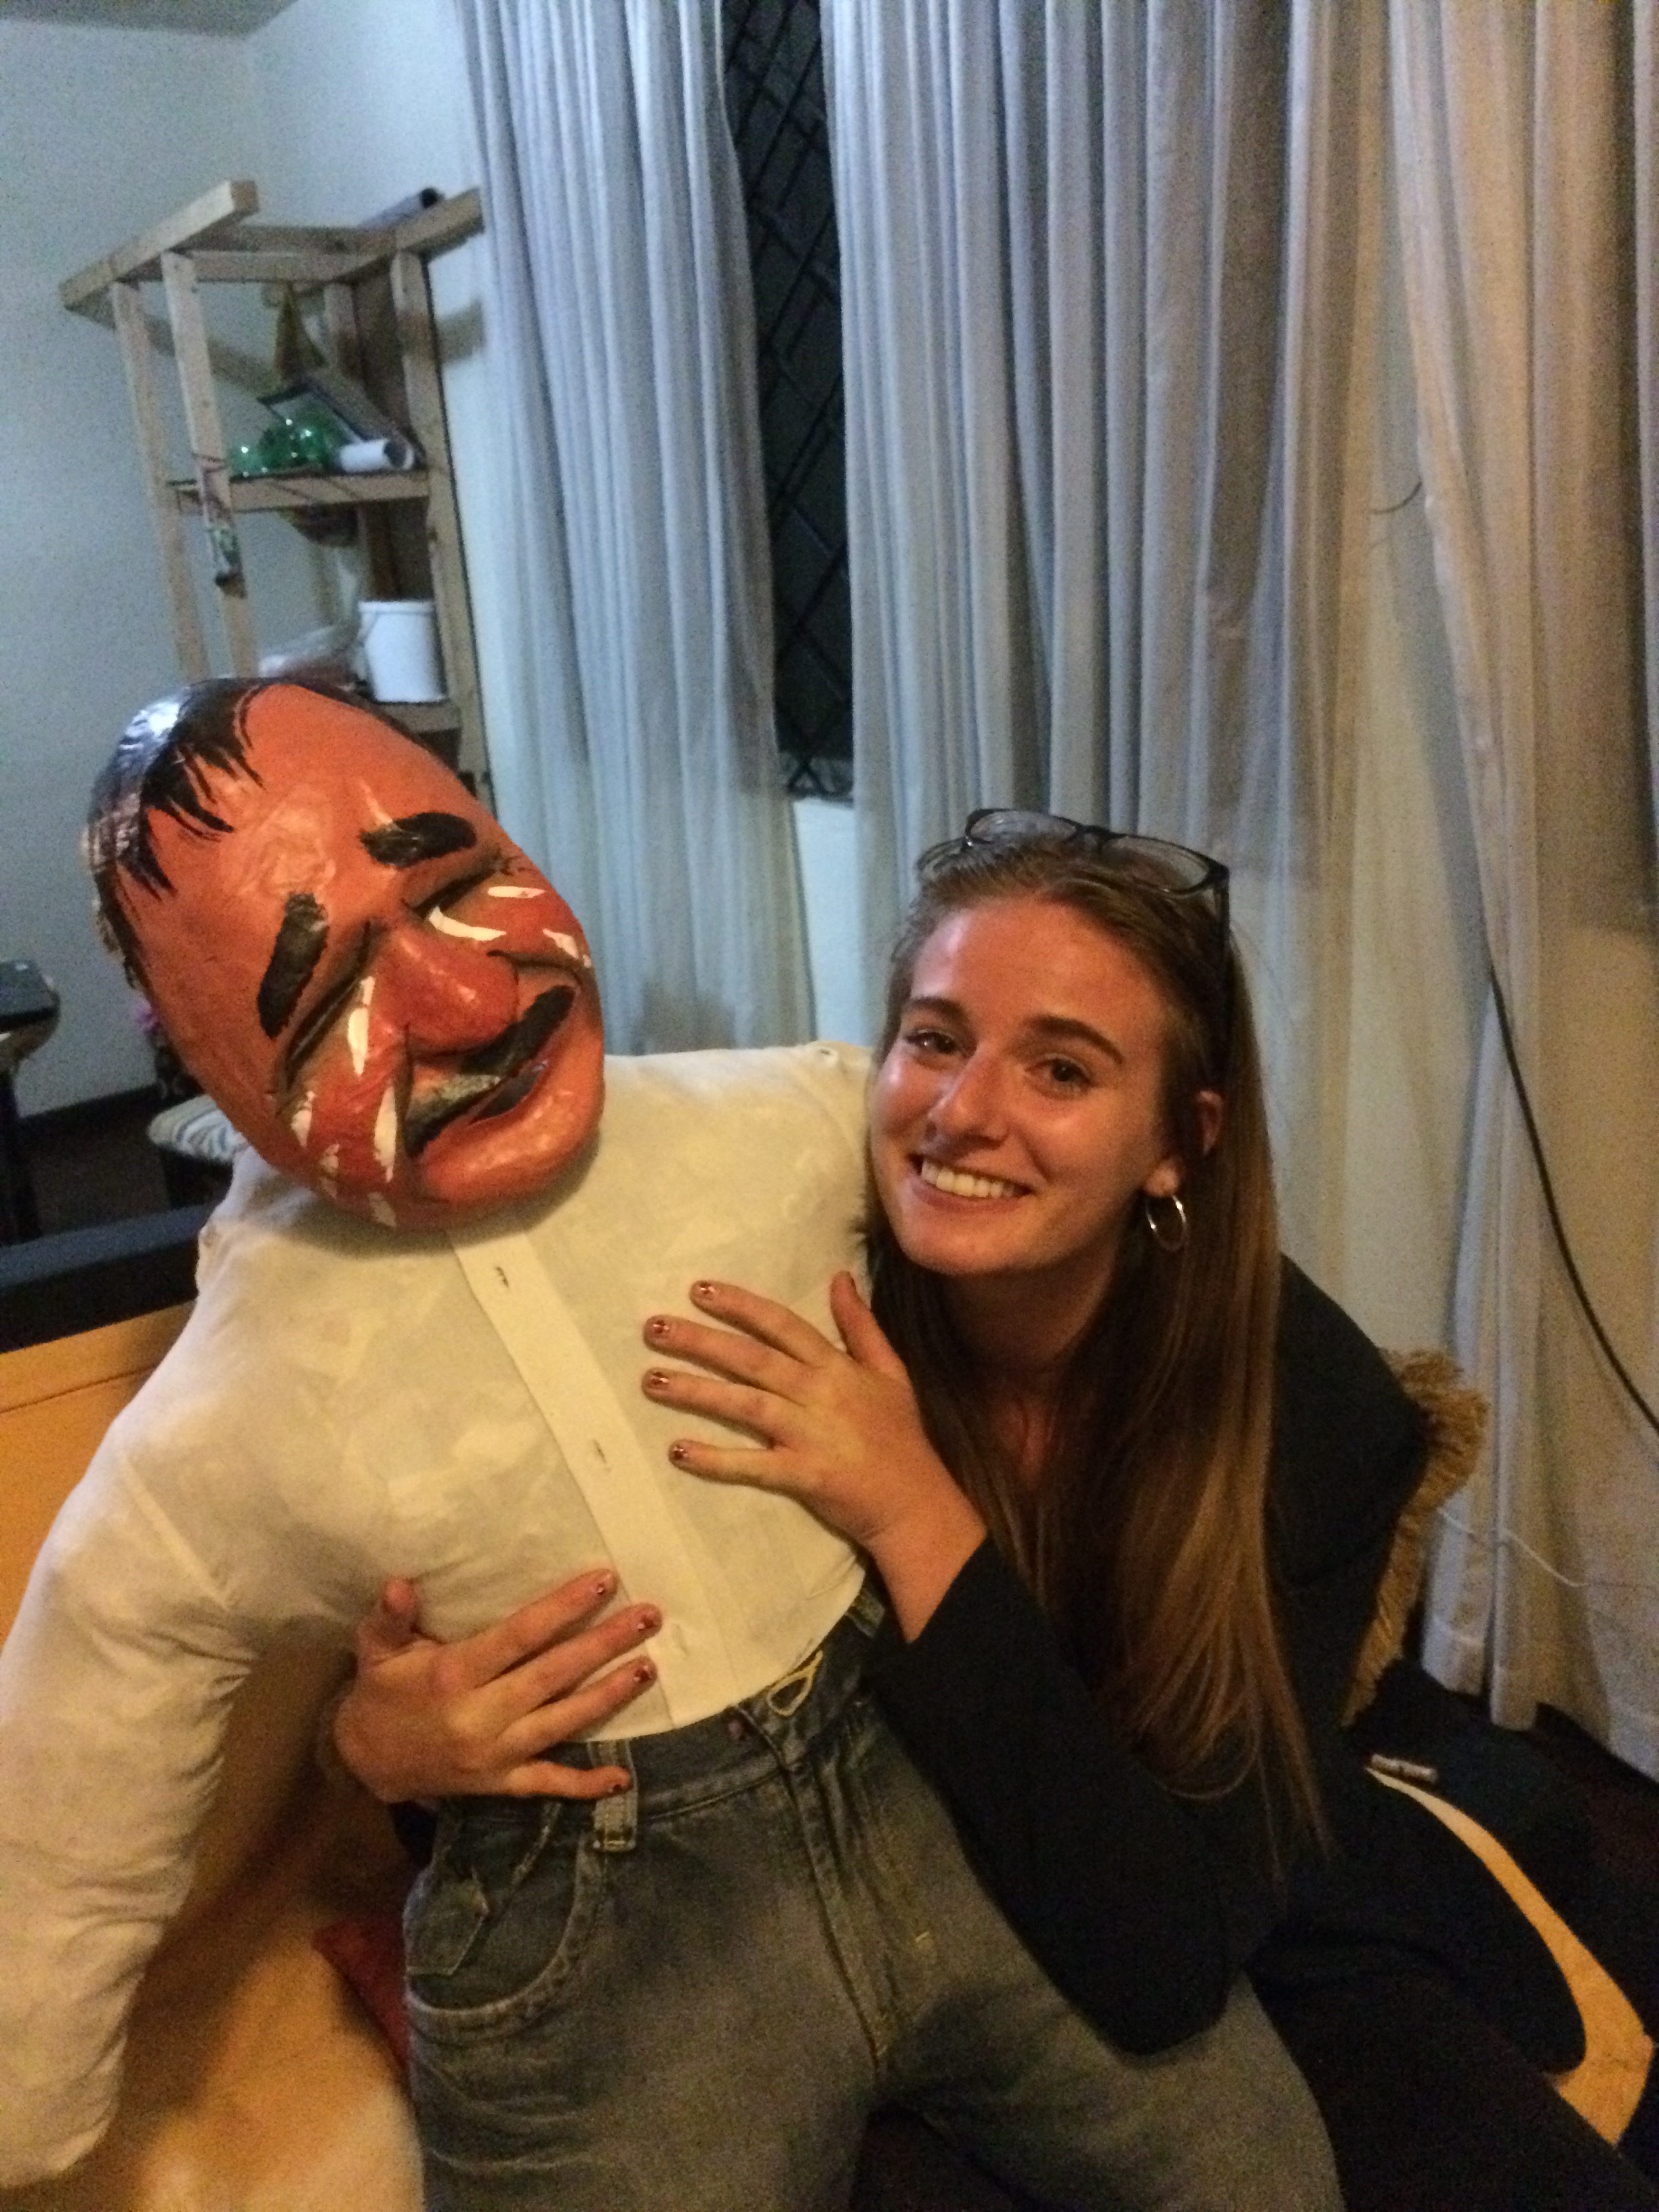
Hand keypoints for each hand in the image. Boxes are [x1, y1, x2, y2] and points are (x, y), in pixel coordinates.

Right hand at [333, 1569, 659, 1801]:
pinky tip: (621, 1777)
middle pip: (553, 1675)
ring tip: (648, 1668)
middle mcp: (480, 1716)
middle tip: (648, 1616)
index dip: (563, 1607)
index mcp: (454, 1675)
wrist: (367, 1762)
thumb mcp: (376, 1650)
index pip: (520, 1636)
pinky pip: (547, 1784)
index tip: (604, 1580)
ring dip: (608, 1697)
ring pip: (561, 1723)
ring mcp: (495, 1755)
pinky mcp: (500, 1784)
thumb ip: (388, 1617)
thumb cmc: (382, 1692)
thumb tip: (400, 1585)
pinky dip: (584, 1785)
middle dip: (604, 1644)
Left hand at [641, 1272, 984, 1636]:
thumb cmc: (900, 1436)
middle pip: (751, 1359)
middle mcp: (818, 1393)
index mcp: (836, 1366)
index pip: (780, 1325)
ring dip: (696, 1391)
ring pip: (744, 1405)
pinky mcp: (803, 1475)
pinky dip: (716, 1459)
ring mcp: (809, 1435)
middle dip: (700, 1341)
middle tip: (653, 1328)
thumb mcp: (889, 1371)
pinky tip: (679, 1451)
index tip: (698, 1290)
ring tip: (652, 1380)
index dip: (739, 1306)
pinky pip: (753, 1465)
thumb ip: (861, 1325)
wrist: (915, 1502)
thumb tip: (841, 1277)